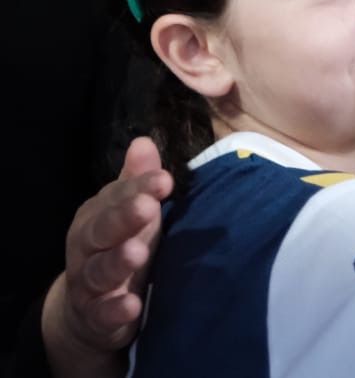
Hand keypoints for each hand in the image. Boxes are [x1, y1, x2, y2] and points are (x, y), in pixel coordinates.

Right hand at [43, 137, 170, 370]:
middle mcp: (88, 247)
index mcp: (98, 216)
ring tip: (138, 253)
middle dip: (123, 218)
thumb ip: (136, 181)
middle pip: (101, 230)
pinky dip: (115, 309)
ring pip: (99, 271)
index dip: (138, 187)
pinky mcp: (96, 316)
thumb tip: (144, 141)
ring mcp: (89, 283)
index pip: (116, 198)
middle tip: (147, 207)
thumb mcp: (129, 213)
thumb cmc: (119, 246)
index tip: (164, 179)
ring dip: (118, 261)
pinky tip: (132, 305)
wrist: (88, 309)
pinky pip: (102, 313)